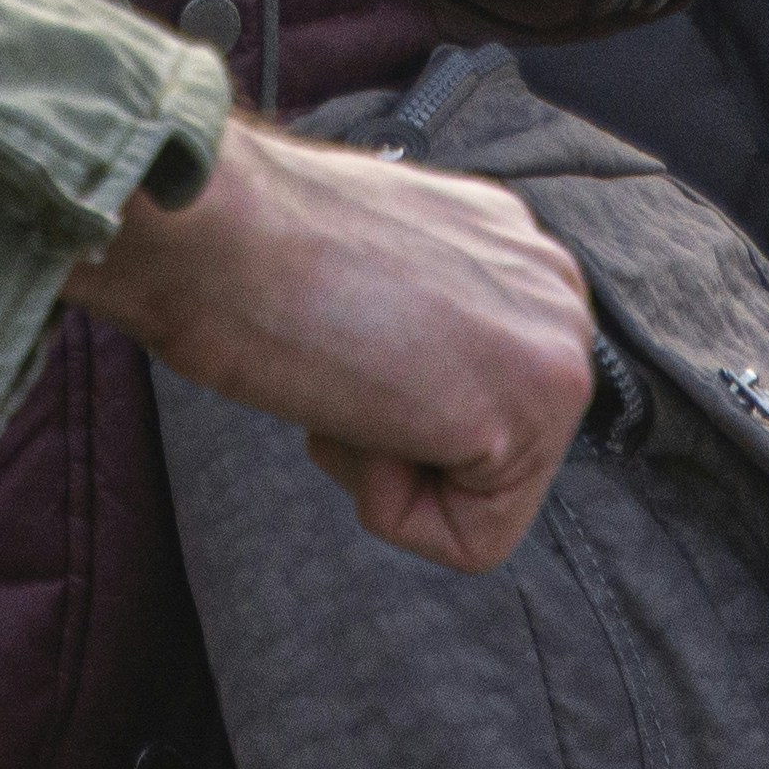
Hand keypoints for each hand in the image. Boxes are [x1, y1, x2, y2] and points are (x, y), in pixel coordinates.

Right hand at [64, 117, 592, 569]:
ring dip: (385, 464)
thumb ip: (420, 318)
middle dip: (394, 437)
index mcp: (510, 249)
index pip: (475, 398)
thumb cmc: (244, 249)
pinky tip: (358, 409)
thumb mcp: (363, 273)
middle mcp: (555, 287)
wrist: (210, 229)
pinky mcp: (537, 405)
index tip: (336, 333)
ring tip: (344, 369)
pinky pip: (467, 539)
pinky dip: (390, 506)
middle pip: (487, 454)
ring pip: (477, 498)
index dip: (384, 401)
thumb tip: (414, 377)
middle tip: (335, 357)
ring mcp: (558, 343)